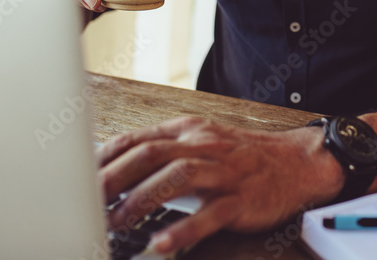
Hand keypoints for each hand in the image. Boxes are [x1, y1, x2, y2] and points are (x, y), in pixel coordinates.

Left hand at [97, 117, 343, 254]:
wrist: (297, 163)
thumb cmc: (244, 157)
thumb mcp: (202, 142)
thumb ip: (165, 150)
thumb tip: (117, 166)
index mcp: (189, 132)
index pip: (139, 139)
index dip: (106, 157)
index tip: (79, 176)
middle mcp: (204, 147)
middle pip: (151, 155)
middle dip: (114, 178)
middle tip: (88, 202)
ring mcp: (223, 172)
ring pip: (177, 178)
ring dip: (141, 200)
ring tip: (116, 222)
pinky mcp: (240, 199)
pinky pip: (209, 215)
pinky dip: (182, 230)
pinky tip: (160, 244)